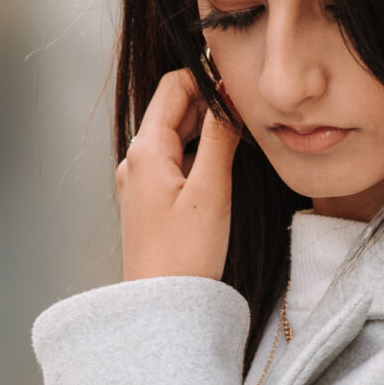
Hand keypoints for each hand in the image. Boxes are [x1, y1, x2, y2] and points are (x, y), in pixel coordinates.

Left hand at [118, 67, 237, 281]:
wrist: (161, 307)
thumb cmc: (184, 256)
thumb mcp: (211, 190)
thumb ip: (220, 138)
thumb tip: (229, 96)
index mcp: (145, 151)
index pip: (173, 87)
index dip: (206, 77)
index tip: (239, 83)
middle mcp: (136, 160)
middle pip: (172, 108)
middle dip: (209, 100)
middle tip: (248, 104)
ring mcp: (140, 181)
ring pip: (174, 134)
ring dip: (206, 125)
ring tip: (241, 129)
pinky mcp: (150, 201)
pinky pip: (173, 159)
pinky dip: (198, 150)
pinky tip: (223, 160)